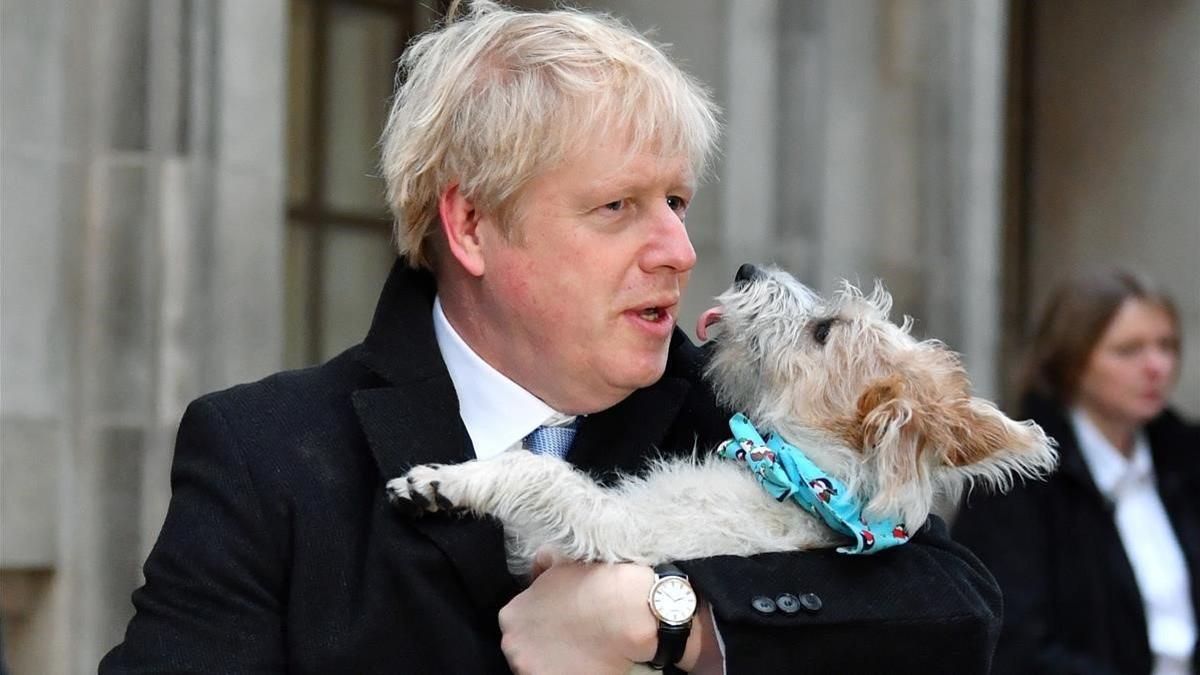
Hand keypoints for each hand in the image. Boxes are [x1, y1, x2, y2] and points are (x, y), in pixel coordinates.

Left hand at [498, 553, 657, 673]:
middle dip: (544, 647)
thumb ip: (540, 567)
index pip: (519, 627)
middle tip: (570, 640)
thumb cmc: (594, 584)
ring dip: (555, 664)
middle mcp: (514, 645)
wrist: (625, 610)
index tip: (557, 627)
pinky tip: (585, 665)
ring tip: (580, 654)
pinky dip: (568, 673)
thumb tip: (537, 570)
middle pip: (524, 650)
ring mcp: (529, 669)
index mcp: (511, 616)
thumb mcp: (560, 563)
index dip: (540, 627)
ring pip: (538, 669)